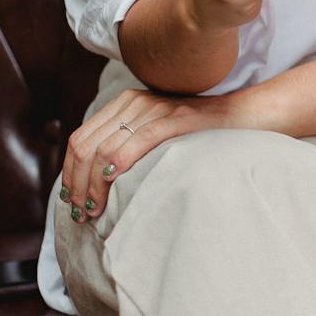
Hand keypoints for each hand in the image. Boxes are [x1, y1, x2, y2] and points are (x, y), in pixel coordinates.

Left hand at [58, 84, 276, 222]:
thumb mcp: (158, 134)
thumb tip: (94, 180)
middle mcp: (135, 101)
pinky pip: (138, 140)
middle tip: (80, 213)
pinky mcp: (177, 118)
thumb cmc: (202, 135)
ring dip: (93, 184)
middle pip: (85, 145)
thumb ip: (128, 145)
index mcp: (125, 104)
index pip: (79, 139)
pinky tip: (111, 181)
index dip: (69, 173)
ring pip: (105, 147)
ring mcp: (156, 108)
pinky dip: (119, 163)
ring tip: (94, 210)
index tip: (71, 201)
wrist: (247, 117)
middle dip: (76, 184)